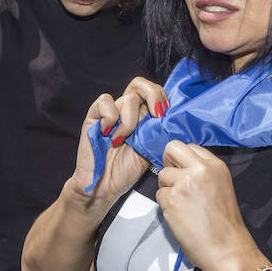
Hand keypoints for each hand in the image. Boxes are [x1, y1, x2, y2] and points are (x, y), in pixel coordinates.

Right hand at [70, 77, 165, 203]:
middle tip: (155, 116)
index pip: (154, 91)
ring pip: (128, 98)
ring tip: (122, 140)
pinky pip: (105, 102)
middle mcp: (128, 111)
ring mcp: (110, 112)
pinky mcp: (94, 116)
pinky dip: (110, 117)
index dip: (162, 98)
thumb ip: (160, 132)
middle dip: (152, 96)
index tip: (164, 117)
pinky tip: (108, 134)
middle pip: (140, 83)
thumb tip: (177, 121)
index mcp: (143, 117)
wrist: (104, 186)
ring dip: (130, 121)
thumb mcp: (151, 151)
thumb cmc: (126, 172)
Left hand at [154, 141, 261, 270]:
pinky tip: (180, 215)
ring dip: (167, 188)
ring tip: (183, 205)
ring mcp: (185, 182)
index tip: (184, 172)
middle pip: (172, 148)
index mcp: (216, 165)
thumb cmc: (224, 225)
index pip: (189, 147)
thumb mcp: (221, 187)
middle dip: (169, 162)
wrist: (227, 249)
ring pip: (162, 174)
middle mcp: (201, 169)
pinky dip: (165, 205)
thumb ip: (203, 173)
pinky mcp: (171, 198)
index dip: (182, 160)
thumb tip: (180, 167)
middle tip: (175, 181)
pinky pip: (159, 194)